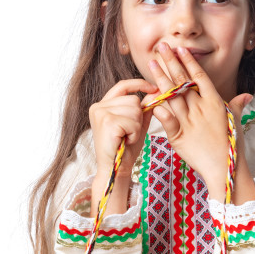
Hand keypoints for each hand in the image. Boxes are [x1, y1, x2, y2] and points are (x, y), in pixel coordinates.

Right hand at [89, 78, 156, 214]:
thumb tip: (156, 91)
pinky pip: (133, 121)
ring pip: (135, 110)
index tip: (154, 88)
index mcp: (103, 105)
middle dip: (138, 118)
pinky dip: (135, 133)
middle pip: (133, 100)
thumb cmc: (125, 149)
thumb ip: (145, 108)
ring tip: (127, 138)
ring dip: (137, 127)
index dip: (139, 84)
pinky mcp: (107, 122)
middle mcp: (98, 107)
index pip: (122, 86)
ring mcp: (101, 113)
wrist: (115, 169)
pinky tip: (126, 141)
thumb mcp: (137, 125)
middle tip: (129, 133)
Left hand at [145, 46, 254, 202]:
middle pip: (183, 81)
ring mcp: (189, 122)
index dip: (189, 62)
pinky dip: (159, 109)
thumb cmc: (232, 145)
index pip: (200, 77)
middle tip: (161, 46)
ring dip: (161, 78)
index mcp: (215, 102)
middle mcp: (201, 109)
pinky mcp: (179, 137)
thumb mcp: (236, 121)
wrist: (226, 169)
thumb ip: (238, 105)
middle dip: (171, 62)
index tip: (180, 49)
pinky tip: (150, 98)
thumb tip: (247, 95)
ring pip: (172, 96)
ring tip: (152, 63)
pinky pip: (167, 120)